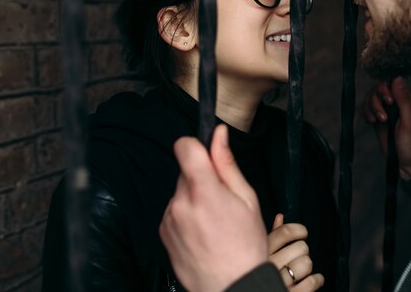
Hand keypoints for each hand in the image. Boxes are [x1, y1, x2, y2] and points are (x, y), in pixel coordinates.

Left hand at [160, 125, 268, 291]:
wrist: (231, 286)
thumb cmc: (245, 246)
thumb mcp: (247, 199)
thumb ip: (227, 163)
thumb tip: (218, 134)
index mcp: (203, 191)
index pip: (184, 147)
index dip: (196, 146)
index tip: (207, 155)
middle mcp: (180, 203)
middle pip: (186, 171)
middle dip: (202, 178)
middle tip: (222, 201)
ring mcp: (169, 219)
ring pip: (181, 192)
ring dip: (194, 199)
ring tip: (214, 222)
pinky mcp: (163, 232)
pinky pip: (174, 211)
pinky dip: (187, 215)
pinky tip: (203, 233)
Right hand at [268, 214, 324, 291]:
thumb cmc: (263, 272)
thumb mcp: (263, 253)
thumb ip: (272, 236)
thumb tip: (280, 216)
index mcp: (261, 252)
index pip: (284, 232)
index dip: (299, 230)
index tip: (303, 233)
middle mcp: (268, 266)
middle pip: (300, 247)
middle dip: (303, 252)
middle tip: (297, 258)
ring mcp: (278, 281)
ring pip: (306, 263)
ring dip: (307, 267)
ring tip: (300, 272)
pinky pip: (312, 282)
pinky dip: (317, 280)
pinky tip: (313, 280)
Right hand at [362, 77, 410, 178]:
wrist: (406, 162)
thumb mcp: (410, 122)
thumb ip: (404, 100)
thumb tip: (398, 78)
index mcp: (407, 99)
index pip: (391, 82)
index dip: (385, 89)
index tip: (388, 102)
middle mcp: (395, 102)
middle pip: (377, 89)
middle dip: (376, 101)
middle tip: (383, 117)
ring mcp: (385, 110)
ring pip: (370, 98)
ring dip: (370, 108)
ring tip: (377, 121)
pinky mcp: (377, 118)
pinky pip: (365, 108)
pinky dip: (365, 113)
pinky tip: (371, 122)